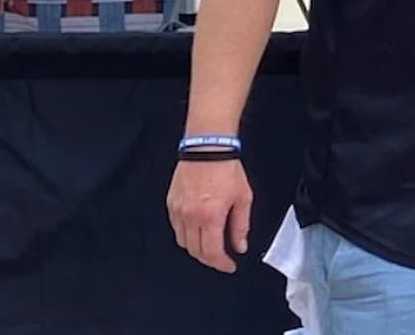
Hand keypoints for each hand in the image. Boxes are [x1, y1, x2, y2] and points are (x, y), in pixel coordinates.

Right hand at [167, 158, 252, 272]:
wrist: (207, 147)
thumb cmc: (226, 168)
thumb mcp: (243, 197)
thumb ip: (241, 225)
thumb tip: (240, 245)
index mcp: (211, 216)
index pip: (212, 252)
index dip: (221, 264)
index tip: (229, 265)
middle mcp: (191, 216)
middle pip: (196, 251)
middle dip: (210, 259)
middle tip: (221, 257)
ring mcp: (178, 211)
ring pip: (183, 242)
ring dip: (197, 248)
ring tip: (209, 244)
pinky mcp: (171, 204)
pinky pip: (176, 228)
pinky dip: (186, 235)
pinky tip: (196, 230)